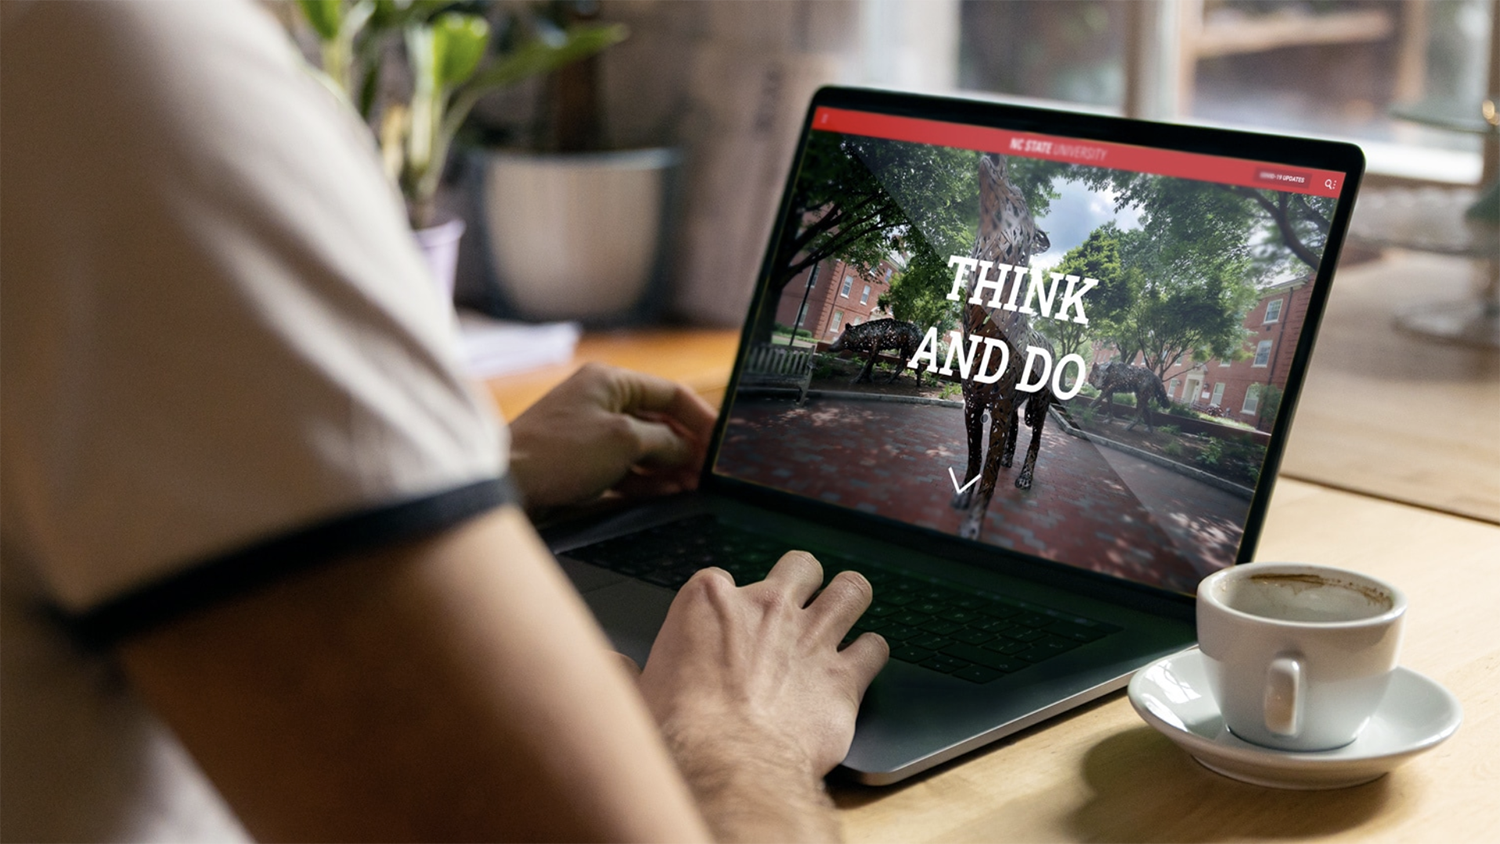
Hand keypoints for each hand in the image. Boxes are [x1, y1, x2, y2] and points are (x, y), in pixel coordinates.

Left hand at [506, 363, 716, 513]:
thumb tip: (688, 450)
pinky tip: (667, 494)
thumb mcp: (624, 441)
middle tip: (710, 473)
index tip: (721, 444)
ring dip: (669, 467)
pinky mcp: (581, 461)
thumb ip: (664, 442)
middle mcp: (601, 401)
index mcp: (611, 381)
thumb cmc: (560, 452)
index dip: (701, 418)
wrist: (507, 481)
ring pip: (643, 448)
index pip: (670, 393)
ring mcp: (590, 432)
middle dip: (686, 447)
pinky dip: (646, 480)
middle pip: (658, 422)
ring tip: (693, 488)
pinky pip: (624, 468)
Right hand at [637, 551, 888, 840]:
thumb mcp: (636, 692)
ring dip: (850, 598)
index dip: (729, 604)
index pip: (724, 579)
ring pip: (851, 590)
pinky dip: (871, 653)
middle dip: (803, 580)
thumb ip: (625, 670)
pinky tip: (863, 661)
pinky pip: (875, 647)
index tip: (726, 628)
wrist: (725, 765)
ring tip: (847, 608)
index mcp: (709, 600)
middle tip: (799, 602)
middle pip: (800, 566)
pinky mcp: (844, 677)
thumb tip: (607, 664)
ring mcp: (811, 637)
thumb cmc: (678, 732)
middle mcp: (767, 607)